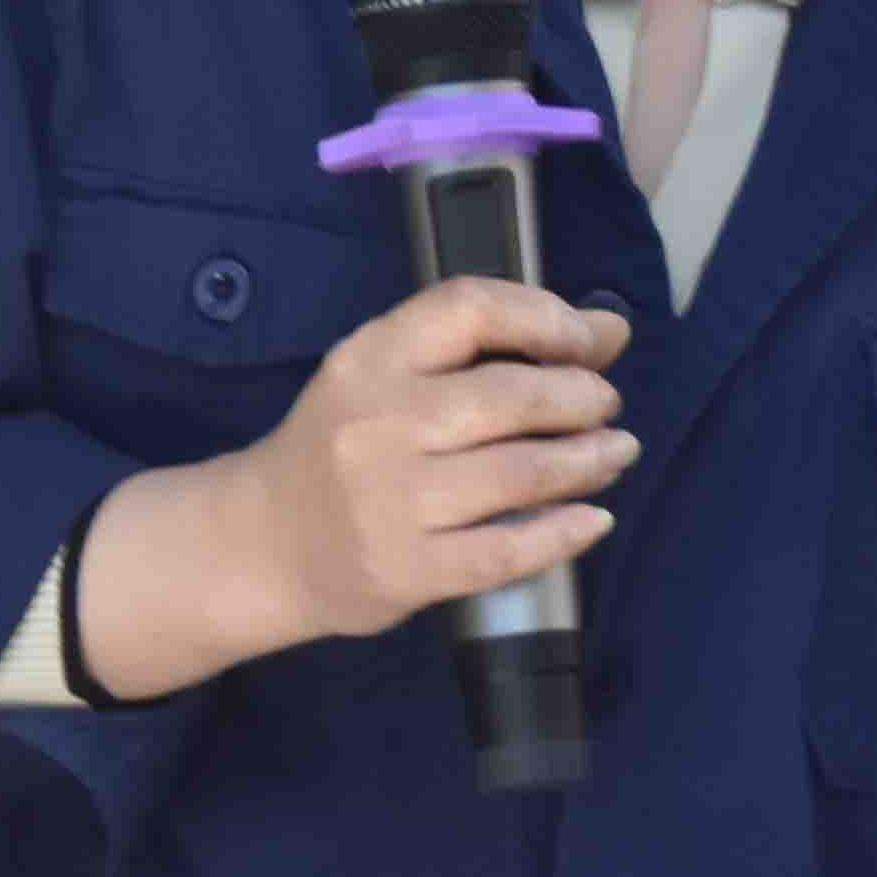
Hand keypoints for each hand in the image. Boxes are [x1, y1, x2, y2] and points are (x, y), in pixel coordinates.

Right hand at [80, 281, 631, 698]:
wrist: (262, 543)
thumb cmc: (342, 447)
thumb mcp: (391, 378)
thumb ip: (490, 348)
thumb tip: (610, 330)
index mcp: (370, 357)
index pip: (470, 307)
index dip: (546, 316)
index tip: (589, 338)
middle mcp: (377, 422)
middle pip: (509, 395)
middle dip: (580, 397)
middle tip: (606, 406)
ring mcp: (390, 501)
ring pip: (519, 473)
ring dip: (587, 461)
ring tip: (614, 453)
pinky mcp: (406, 569)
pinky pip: (506, 551)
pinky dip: (564, 533)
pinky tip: (592, 519)